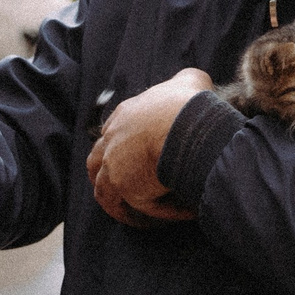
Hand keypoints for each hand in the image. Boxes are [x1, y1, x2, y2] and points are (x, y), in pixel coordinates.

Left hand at [86, 69, 211, 227]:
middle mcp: (112, 140)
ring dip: (120, 201)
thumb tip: (197, 82)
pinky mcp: (125, 189)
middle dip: (109, 174)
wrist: (186, 127)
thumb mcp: (189, 81)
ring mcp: (114, 166)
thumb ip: (186, 81)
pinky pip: (135, 208)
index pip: (113, 132)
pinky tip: (178, 213)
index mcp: (124, 115)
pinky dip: (157, 212)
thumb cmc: (188, 104)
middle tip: (130, 186)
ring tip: (138, 212)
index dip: (124, 145)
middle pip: (98, 161)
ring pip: (104, 189)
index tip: (140, 156)